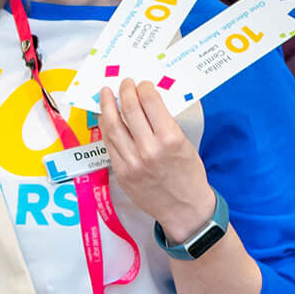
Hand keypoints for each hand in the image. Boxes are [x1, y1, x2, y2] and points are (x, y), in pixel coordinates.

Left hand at [98, 79, 213, 240]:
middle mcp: (149, 149)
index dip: (144, 88)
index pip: (150, 102)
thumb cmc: (189, 175)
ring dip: (107, 106)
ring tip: (106, 94)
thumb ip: (165, 124)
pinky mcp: (122, 173)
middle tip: (124, 83)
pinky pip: (109, 144)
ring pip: (112, 126)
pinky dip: (106, 128)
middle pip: (129, 110)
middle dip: (125, 91)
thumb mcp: (185, 144)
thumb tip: (147, 102)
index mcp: (170, 139)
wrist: (184, 209)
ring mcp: (132, 162)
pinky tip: (106, 118)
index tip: (143, 84)